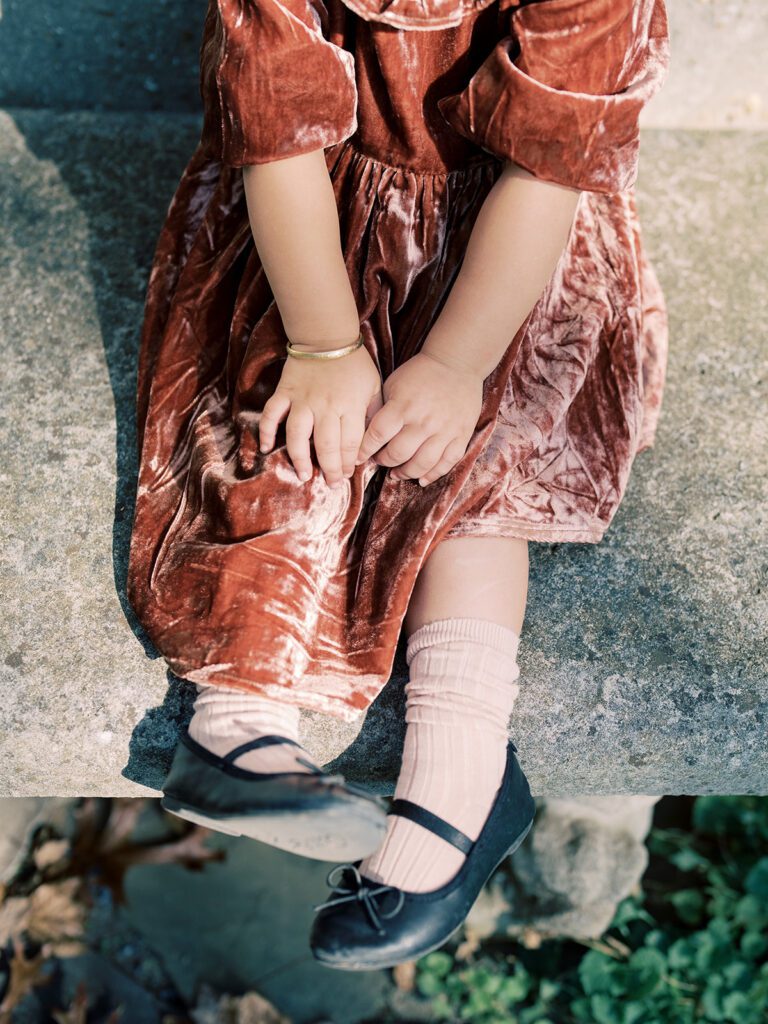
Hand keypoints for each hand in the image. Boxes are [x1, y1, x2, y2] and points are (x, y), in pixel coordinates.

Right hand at [258, 345, 382, 486]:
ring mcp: (303, 400)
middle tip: (331, 482)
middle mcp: (326, 406)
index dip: (349, 463)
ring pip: (298, 435)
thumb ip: (373, 414)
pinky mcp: (285, 393)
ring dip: (300, 457)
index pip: (351, 443)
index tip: (347, 474)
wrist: (327, 336)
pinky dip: (266, 431)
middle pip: (327, 445)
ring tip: (303, 475)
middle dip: (330, 468)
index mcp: (351, 405)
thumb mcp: (374, 387)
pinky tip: (266, 448)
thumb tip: (373, 442)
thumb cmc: (354, 364)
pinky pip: (272, 414)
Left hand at [354, 350, 483, 485]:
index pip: (378, 435)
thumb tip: (369, 436)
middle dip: (384, 461)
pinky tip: (422, 479)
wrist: (456, 363)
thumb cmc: (420, 373)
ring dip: (406, 473)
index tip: (359, 457)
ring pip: (422, 464)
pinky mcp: (460, 435)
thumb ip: (382, 410)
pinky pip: (446, 462)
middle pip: (398, 453)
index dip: (365, 450)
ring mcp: (444, 430)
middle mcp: (423, 421)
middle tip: (380, 461)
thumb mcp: (393, 384)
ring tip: (397, 474)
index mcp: (403, 406)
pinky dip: (433, 475)